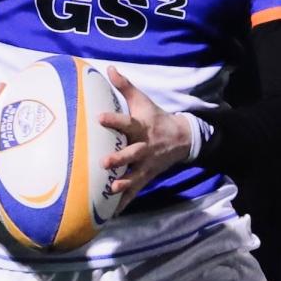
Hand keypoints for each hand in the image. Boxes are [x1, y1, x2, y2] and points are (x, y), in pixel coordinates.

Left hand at [98, 67, 192, 212]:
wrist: (182, 139)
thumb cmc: (155, 118)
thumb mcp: (143, 101)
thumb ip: (125, 87)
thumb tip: (108, 68)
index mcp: (142, 128)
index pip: (128, 122)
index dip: (114, 121)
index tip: (99, 118)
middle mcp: (145, 148)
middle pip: (133, 154)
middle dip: (120, 159)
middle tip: (103, 162)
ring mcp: (147, 165)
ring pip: (135, 176)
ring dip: (123, 184)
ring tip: (110, 189)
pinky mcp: (147, 178)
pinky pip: (135, 192)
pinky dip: (124, 202)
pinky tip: (111, 213)